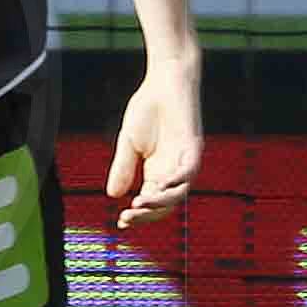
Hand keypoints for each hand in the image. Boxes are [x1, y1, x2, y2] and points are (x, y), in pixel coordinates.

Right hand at [105, 66, 201, 223]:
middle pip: (167, 203)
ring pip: (180, 192)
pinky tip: (159, 186)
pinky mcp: (194, 147)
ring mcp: (186, 161)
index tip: (121, 223)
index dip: (139, 215)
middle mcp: (174, 171)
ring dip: (161, 201)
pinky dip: (176, 181)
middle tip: (128, 216)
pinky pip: (189, 171)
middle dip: (148, 214)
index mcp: (157, 172)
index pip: (151, 201)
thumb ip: (123, 168)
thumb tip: (113, 196)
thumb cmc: (147, 111)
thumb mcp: (128, 143)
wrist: (164, 83)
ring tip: (139, 203)